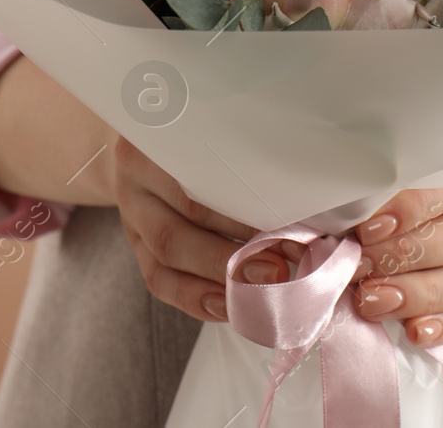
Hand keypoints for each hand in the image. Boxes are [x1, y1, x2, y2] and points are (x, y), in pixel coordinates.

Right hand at [113, 138, 290, 322]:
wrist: (153, 147)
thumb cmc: (204, 139)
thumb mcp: (218, 134)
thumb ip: (250, 156)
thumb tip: (310, 205)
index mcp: (161, 135)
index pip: (205, 169)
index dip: (249, 201)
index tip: (293, 225)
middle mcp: (137, 173)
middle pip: (187, 214)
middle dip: (238, 246)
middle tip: (281, 267)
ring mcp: (132, 212)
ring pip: (169, 251)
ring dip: (219, 275)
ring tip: (259, 291)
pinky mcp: (136, 245)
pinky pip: (159, 279)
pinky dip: (195, 297)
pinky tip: (228, 307)